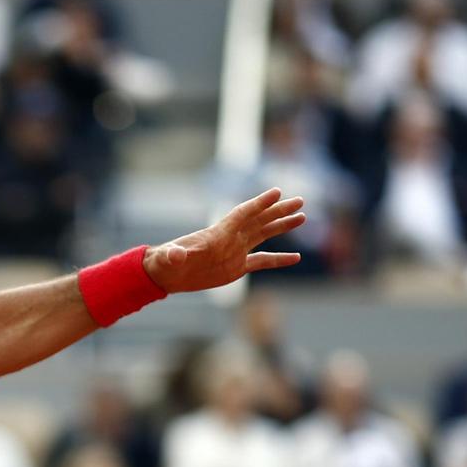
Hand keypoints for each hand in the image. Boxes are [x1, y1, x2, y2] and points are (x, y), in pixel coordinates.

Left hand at [142, 188, 304, 293]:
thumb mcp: (168, 258)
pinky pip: (262, 261)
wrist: (166, 274)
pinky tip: (296, 258)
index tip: (276, 192)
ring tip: (302, 217)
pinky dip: (279, 260)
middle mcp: (230, 238)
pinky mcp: (236, 267)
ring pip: (264, 234)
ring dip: (282, 226)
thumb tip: (175, 254)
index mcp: (217, 233)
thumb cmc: (164, 262)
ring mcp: (235, 251)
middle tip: (300, 200)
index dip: (258, 203)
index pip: (241, 214)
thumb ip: (174, 255)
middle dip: (279, 210)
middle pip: (259, 220)